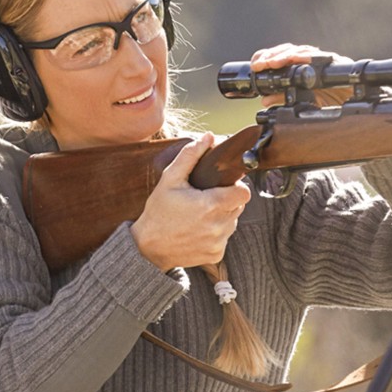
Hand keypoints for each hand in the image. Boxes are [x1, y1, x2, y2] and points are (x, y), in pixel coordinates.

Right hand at [130, 133, 250, 270]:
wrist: (147, 248)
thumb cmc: (158, 212)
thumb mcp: (169, 180)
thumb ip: (190, 156)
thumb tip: (208, 137)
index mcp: (210, 205)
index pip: (244, 192)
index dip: (236, 186)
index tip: (223, 185)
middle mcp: (218, 226)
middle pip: (239, 205)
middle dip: (226, 199)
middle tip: (205, 198)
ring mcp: (218, 242)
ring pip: (233, 222)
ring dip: (221, 216)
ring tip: (199, 215)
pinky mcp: (216, 254)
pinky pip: (224, 238)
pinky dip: (215, 233)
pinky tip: (197, 230)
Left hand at [250, 42, 353, 107]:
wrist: (356, 104)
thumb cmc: (330, 101)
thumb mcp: (301, 102)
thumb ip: (283, 99)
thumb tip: (264, 100)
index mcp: (299, 68)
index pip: (279, 57)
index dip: (265, 58)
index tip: (254, 66)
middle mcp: (309, 60)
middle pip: (287, 50)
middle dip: (272, 56)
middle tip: (260, 65)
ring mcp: (322, 60)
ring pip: (301, 50)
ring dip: (286, 55)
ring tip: (274, 63)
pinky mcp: (336, 62)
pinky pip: (322, 56)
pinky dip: (310, 56)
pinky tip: (300, 59)